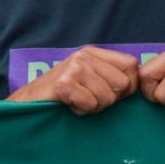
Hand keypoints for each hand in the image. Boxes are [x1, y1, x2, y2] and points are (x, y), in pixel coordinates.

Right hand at [6, 46, 139, 114]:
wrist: (28, 101)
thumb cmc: (63, 94)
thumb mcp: (88, 77)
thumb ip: (110, 75)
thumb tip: (136, 84)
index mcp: (93, 52)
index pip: (131, 64)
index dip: (129, 85)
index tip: (114, 94)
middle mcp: (84, 56)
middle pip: (123, 84)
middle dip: (110, 100)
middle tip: (90, 99)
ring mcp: (73, 68)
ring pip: (107, 98)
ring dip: (93, 107)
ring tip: (77, 101)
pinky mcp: (64, 84)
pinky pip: (90, 104)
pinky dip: (81, 110)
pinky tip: (70, 104)